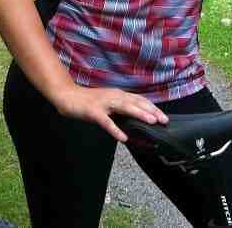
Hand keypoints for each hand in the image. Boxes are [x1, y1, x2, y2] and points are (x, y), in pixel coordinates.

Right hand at [52, 84, 167, 142]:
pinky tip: (122, 137)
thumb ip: (120, 108)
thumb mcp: (108, 102)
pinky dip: (115, 129)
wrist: (67, 96)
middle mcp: (113, 96)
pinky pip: (106, 121)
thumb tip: (136, 117)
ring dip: (139, 113)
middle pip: (136, 102)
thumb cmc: (88, 101)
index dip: (152, 107)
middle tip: (164, 120)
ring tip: (151, 121)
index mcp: (118, 94)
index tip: (164, 116)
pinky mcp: (93, 111)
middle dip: (151, 110)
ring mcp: (103, 103)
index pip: (139, 100)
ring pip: (124, 107)